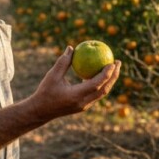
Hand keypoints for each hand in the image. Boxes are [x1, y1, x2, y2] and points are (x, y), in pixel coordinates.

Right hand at [0, 46, 120, 148]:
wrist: (41, 111)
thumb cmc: (45, 91)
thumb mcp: (52, 75)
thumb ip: (63, 62)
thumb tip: (71, 48)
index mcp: (76, 95)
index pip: (97, 84)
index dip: (107, 73)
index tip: (112, 62)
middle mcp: (83, 102)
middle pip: (104, 89)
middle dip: (114, 76)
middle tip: (117, 62)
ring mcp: (84, 106)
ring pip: (102, 93)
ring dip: (110, 81)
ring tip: (113, 68)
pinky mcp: (83, 106)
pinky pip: (96, 94)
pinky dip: (101, 84)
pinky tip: (100, 73)